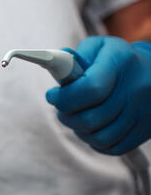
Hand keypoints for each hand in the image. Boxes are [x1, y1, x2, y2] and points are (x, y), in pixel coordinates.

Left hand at [46, 36, 150, 154]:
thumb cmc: (116, 59)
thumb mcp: (98, 47)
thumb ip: (73, 57)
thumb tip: (55, 70)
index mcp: (120, 63)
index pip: (90, 88)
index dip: (65, 97)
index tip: (52, 96)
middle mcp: (135, 89)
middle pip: (91, 118)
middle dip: (66, 116)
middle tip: (62, 108)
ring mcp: (142, 113)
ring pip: (100, 137)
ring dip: (79, 131)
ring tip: (75, 119)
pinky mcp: (145, 130)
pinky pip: (112, 147)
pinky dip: (95, 142)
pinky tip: (91, 128)